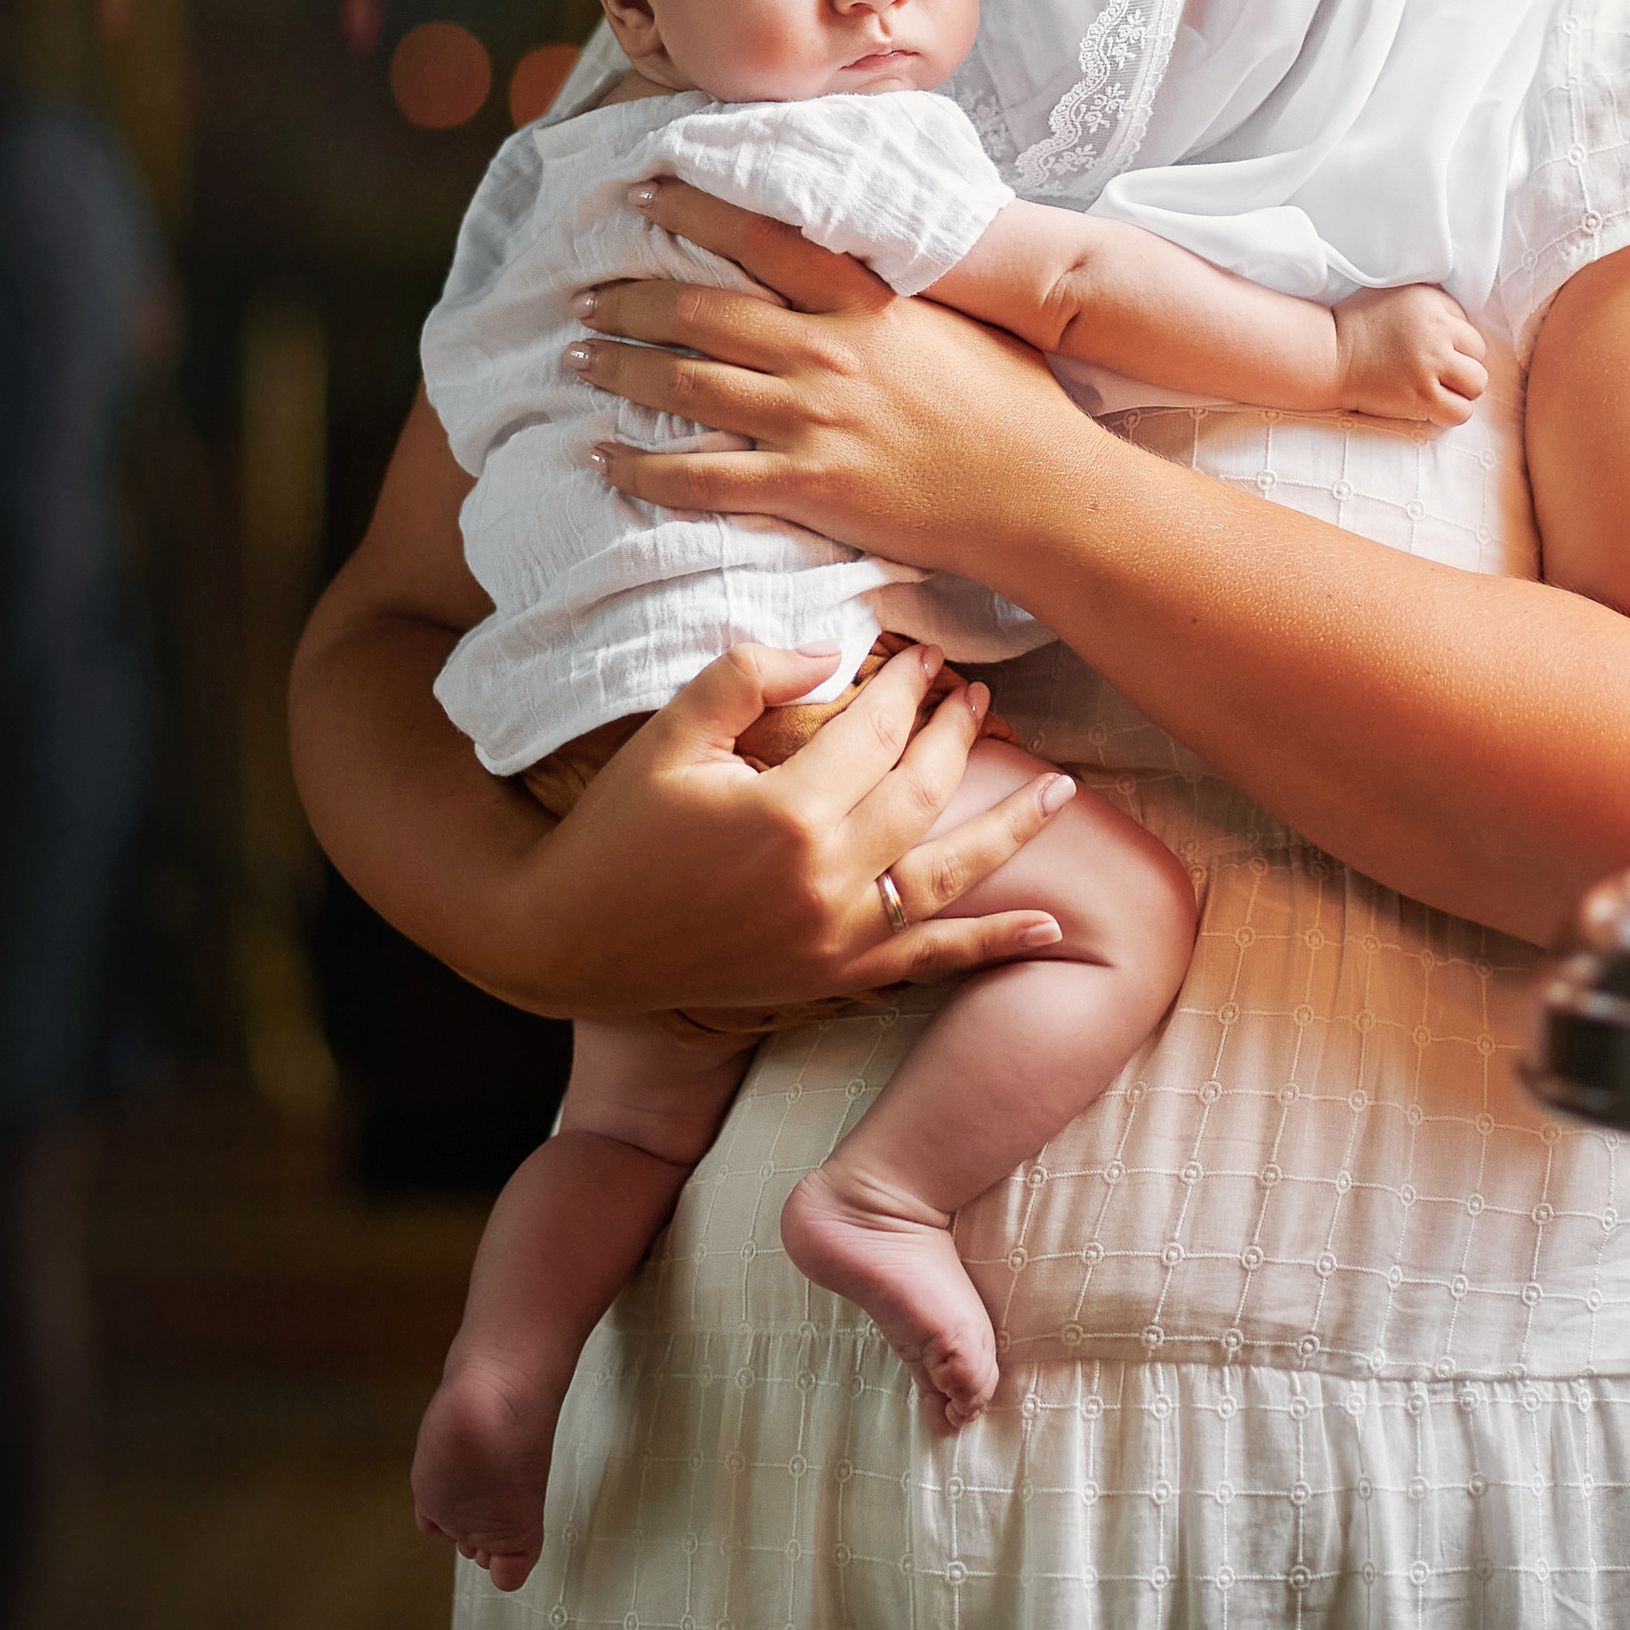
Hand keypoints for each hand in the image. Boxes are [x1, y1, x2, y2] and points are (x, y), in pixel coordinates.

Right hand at [514, 636, 1074, 1012]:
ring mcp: (834, 938)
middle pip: (921, 789)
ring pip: (947, 872)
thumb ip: (750, 675)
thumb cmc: (615, 828)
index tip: (925, 652)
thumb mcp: (671, 733)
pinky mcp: (832, 978)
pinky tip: (1049, 925)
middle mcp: (823, 879)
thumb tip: (831, 651)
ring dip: (1009, 826)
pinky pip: (929, 961)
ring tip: (1061, 788)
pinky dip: (992, 943)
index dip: (906, 684)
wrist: (568, 938)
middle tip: (976, 692)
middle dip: (956, 731)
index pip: (874, 730)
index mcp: (785, 811)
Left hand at [564, 175, 1089, 578]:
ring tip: (578, 357)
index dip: (690, 211)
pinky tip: (603, 456)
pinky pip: (699, 477)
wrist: (1041, 493)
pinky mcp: (805, 487)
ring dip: (620, 367)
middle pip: (700, 310)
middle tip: (585, 293)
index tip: (643, 195)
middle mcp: (826, 351)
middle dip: (630, 298)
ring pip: (685, 384)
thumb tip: (866, 261)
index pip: (757, 238)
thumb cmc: (1018, 408)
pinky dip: (641, 466)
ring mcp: (811, 420)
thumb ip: (898, 294)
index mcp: (865, 300)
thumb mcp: (960, 323)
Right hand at [1329, 284, 1488, 424]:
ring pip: (1476, 383)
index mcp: (1430, 301)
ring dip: (1460, 389)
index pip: (1467, 324)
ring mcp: (1430, 364)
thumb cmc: (1354, 326)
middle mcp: (1436, 330)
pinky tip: (1431, 406)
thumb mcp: (1393, 294)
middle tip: (1434, 371)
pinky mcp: (1422, 395)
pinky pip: (1461, 411)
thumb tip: (1455, 310)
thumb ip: (1427, 300)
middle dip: (1460, 363)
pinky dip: (1450, 412)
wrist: (1325, 356)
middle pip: (1478, 352)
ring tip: (1437, 389)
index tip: (1427, 347)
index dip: (1451, 340)